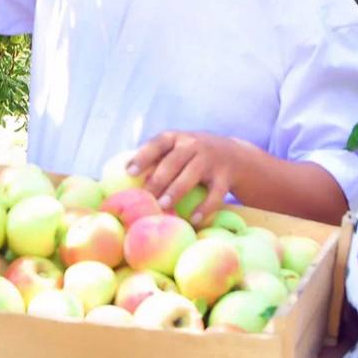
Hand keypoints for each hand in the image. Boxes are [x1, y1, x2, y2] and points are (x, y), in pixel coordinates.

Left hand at [128, 131, 258, 225]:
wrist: (236, 156)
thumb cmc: (193, 156)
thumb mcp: (179, 148)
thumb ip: (157, 158)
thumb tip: (121, 177)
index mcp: (178, 137)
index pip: (158, 142)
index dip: (143, 155)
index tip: (129, 171)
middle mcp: (195, 144)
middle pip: (174, 160)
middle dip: (158, 178)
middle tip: (145, 196)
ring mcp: (212, 159)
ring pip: (192, 175)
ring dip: (176, 191)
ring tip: (163, 206)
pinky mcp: (226, 176)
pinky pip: (215, 194)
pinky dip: (205, 208)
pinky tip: (194, 219)